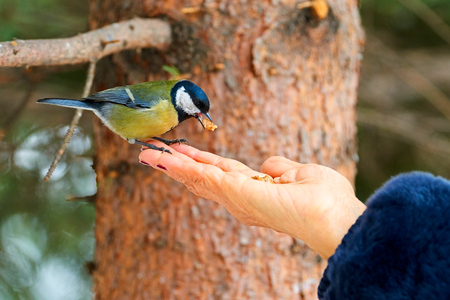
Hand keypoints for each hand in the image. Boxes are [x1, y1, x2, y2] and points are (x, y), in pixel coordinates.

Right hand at [139, 142, 365, 258]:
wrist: (334, 217)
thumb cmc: (325, 200)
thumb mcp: (302, 174)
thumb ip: (281, 169)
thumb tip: (269, 166)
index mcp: (254, 190)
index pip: (219, 174)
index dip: (199, 162)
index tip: (180, 151)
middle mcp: (241, 197)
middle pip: (202, 177)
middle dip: (177, 165)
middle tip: (152, 152)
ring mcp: (236, 197)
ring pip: (197, 177)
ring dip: (172, 165)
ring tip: (149, 153)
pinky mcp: (236, 193)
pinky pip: (203, 176)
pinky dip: (181, 167)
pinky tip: (164, 158)